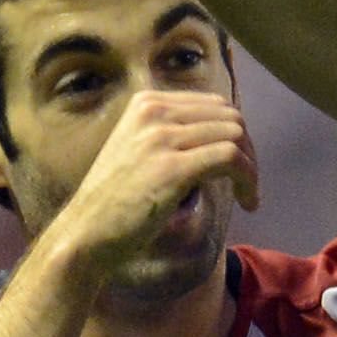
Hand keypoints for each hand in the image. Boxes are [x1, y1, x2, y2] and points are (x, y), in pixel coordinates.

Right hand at [44, 90, 259, 281]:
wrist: (85, 233)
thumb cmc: (117, 200)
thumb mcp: (142, 149)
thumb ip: (177, 134)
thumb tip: (231, 132)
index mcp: (147, 103)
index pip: (215, 104)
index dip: (236, 134)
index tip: (239, 164)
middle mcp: (153, 111)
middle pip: (230, 117)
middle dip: (248, 150)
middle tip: (247, 182)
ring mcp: (161, 137)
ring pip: (235, 136)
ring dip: (251, 169)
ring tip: (249, 195)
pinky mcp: (172, 167)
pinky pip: (230, 159)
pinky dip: (248, 179)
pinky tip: (248, 201)